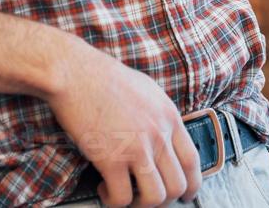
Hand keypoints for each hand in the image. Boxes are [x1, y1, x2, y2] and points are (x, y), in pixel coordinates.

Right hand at [45, 42, 201, 206]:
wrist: (76, 73)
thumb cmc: (105, 77)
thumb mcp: (147, 90)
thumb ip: (160, 116)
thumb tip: (164, 135)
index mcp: (169, 117)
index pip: (192, 161)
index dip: (192, 184)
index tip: (186, 193)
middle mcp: (158, 135)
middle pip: (178, 184)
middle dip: (165, 199)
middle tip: (148, 197)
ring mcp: (136, 148)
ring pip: (155, 197)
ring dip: (141, 204)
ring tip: (127, 196)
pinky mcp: (111, 160)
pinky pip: (122, 197)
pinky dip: (114, 200)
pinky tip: (104, 188)